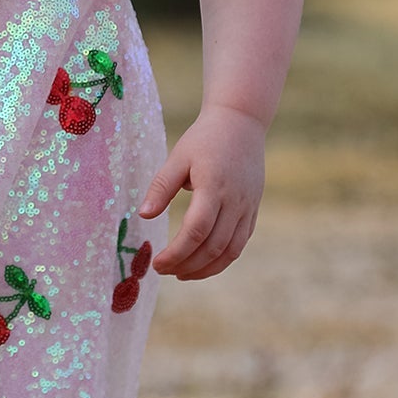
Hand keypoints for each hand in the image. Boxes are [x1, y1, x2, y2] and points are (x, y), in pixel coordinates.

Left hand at [138, 105, 265, 280]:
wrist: (241, 122)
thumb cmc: (204, 139)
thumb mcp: (177, 158)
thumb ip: (161, 187)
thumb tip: (144, 216)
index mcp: (213, 187)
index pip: (196, 231)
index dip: (176, 253)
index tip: (157, 264)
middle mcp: (235, 201)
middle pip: (214, 247)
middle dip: (188, 265)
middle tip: (165, 272)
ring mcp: (248, 207)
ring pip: (230, 250)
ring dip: (206, 269)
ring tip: (182, 274)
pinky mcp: (254, 209)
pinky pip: (240, 243)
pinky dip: (223, 259)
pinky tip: (204, 264)